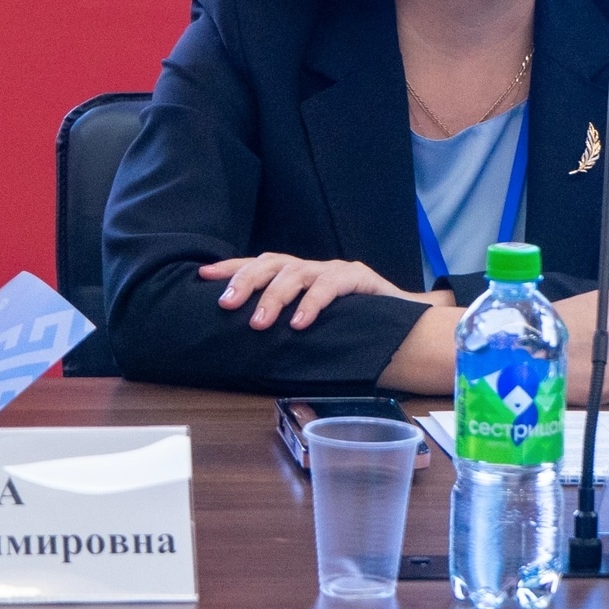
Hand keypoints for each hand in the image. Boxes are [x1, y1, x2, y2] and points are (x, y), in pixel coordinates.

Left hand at [199, 253, 440, 330]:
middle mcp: (312, 268)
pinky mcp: (360, 277)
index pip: (258, 264)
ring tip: (259, 322)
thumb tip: (241, 344)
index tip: (203, 276)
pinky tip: (300, 322)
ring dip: (275, 297)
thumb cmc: (351, 325)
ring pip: (297, 273)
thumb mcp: (311, 323)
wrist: (405, 322)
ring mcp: (335, 270)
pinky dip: (313, 303)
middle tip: (226, 304)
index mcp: (296, 275)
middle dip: (245, 281)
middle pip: (272, 263)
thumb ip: (284, 325)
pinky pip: (332, 285)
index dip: (231, 268)